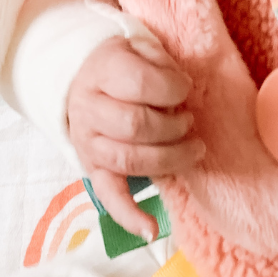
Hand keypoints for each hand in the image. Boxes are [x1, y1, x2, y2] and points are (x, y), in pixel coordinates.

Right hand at [67, 34, 204, 239]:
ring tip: (193, 149)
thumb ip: (161, 62)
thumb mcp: (141, 47)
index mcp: (102, 70)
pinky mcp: (93, 169)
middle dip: (172, 126)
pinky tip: (151, 230)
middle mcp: (89, 108)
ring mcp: (88, 142)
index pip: (140, 84)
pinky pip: (109, 196)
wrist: (84, 78)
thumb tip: (182, 87)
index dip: (172, 88)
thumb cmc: (124, 64)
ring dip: (168, 159)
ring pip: (128, 160)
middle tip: (189, 120)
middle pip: (135, 125)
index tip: (187, 87)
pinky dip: (130, 216)